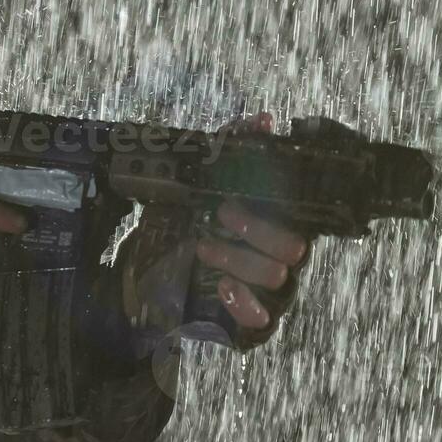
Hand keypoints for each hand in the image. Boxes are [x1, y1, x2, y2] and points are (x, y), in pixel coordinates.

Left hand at [195, 113, 310, 332]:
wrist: (140, 273)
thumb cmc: (178, 222)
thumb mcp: (194, 183)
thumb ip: (229, 147)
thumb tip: (261, 119)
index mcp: (273, 224)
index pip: (301, 215)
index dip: (281, 202)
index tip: (239, 193)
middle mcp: (276, 258)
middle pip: (296, 248)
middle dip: (258, 229)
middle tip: (221, 214)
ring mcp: (267, 292)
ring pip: (278, 279)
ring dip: (238, 258)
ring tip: (201, 246)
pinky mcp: (248, 321)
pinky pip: (263, 322)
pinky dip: (245, 303)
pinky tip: (221, 285)